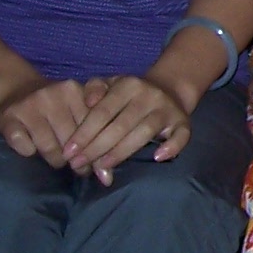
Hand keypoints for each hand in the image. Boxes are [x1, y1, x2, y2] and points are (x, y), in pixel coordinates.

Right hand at [0, 73, 100, 168]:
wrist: (15, 88)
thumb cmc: (55, 105)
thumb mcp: (77, 108)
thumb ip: (96, 134)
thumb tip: (107, 177)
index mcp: (73, 90)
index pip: (90, 127)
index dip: (93, 149)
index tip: (93, 162)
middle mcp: (52, 94)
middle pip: (70, 139)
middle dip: (76, 159)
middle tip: (77, 166)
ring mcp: (29, 105)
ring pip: (49, 146)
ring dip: (54, 159)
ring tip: (58, 161)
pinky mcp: (9, 118)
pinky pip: (23, 146)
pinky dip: (29, 152)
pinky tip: (32, 150)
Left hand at [62, 74, 191, 182]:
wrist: (168, 89)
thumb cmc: (128, 94)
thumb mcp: (109, 84)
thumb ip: (94, 89)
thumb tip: (88, 103)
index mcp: (128, 84)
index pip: (102, 112)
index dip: (84, 133)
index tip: (68, 152)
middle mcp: (149, 94)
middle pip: (120, 125)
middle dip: (96, 147)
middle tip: (78, 165)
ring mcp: (168, 109)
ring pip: (144, 133)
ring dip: (121, 152)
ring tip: (102, 167)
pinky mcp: (184, 122)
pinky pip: (182, 136)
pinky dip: (172, 147)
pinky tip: (157, 158)